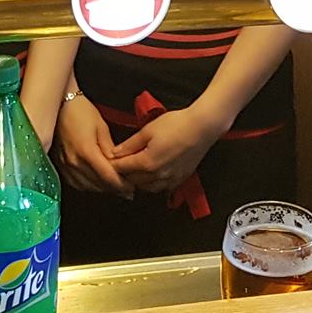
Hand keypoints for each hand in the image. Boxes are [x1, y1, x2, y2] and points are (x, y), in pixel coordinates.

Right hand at [54, 95, 129, 197]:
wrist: (59, 105)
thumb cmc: (80, 110)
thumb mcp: (101, 126)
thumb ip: (109, 148)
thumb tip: (118, 164)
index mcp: (86, 152)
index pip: (107, 177)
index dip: (121, 185)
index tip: (131, 188)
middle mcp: (74, 162)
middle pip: (98, 184)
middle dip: (114, 189)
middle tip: (127, 190)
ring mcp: (65, 165)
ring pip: (86, 187)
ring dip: (101, 189)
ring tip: (114, 188)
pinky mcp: (60, 165)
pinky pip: (75, 183)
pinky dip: (88, 186)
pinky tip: (95, 184)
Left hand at [109, 104, 224, 195]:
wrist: (202, 127)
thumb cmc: (177, 124)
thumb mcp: (148, 130)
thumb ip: (130, 144)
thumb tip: (115, 153)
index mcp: (147, 163)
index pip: (123, 169)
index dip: (113, 165)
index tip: (108, 161)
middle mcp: (158, 175)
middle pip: (133, 181)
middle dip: (124, 174)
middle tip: (119, 166)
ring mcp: (170, 179)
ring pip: (147, 188)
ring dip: (138, 181)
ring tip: (134, 170)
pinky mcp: (180, 179)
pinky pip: (162, 188)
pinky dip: (153, 183)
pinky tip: (152, 174)